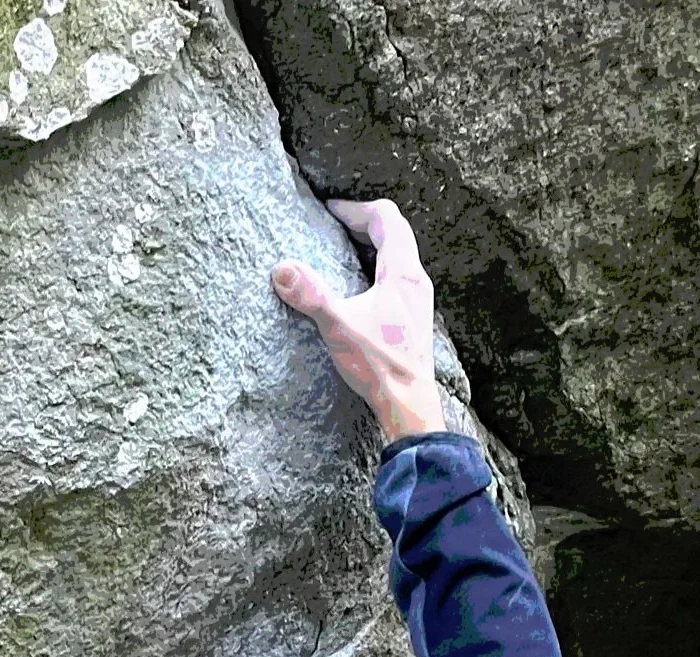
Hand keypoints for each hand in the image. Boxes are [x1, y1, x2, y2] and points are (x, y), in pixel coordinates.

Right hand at [272, 198, 444, 441]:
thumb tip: (281, 269)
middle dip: (364, 223)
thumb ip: (311, 296)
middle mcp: (416, 280)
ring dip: (373, 247)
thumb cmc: (380, 366)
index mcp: (402, 271)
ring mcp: (419, 301)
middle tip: (336, 225)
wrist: (409, 405)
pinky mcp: (414, 320)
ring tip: (346, 251)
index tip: (330, 210)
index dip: (355, 208)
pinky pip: (399, 280)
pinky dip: (378, 271)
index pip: (385, 218)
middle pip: (395, 233)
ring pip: (399, 257)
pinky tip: (362, 290)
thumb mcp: (339, 327)